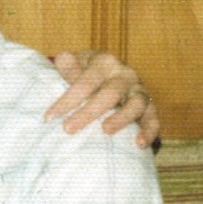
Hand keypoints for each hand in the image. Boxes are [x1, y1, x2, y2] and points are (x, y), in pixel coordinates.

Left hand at [45, 51, 160, 148]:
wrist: (110, 76)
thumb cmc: (85, 74)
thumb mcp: (75, 65)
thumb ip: (68, 64)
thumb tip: (62, 59)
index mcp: (104, 62)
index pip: (85, 81)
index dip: (67, 99)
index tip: (49, 117)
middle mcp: (125, 74)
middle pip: (110, 92)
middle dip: (88, 112)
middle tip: (68, 129)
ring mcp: (139, 90)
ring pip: (136, 103)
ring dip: (121, 118)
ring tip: (105, 131)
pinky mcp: (150, 107)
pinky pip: (153, 118)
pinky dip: (149, 131)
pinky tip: (140, 145)